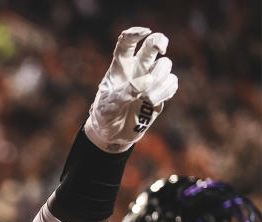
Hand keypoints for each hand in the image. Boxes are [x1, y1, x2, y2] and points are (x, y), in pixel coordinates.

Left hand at [84, 27, 178, 152]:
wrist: (113, 134)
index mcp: (120, 67)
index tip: (145, 32)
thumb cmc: (105, 115)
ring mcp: (151, 80)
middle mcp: (137, 69)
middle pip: (152, 44)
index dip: (135, 33)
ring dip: (160, 78)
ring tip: (148, 97)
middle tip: (161, 49)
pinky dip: (166, 91)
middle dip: (160, 41)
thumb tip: (148, 81)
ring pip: (165, 65)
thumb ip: (126, 92)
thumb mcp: (109, 105)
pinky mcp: (161, 92)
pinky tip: (153, 102)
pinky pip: (172, 83)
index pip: (127, 43)